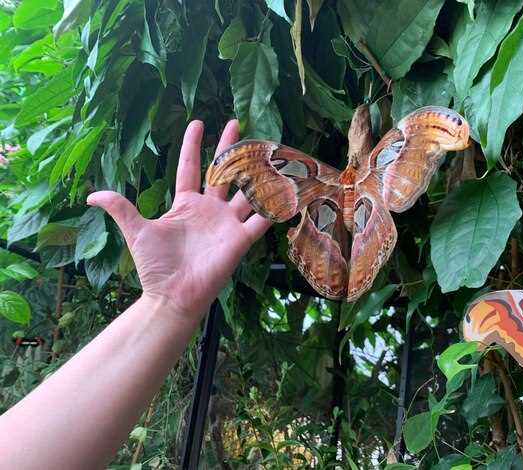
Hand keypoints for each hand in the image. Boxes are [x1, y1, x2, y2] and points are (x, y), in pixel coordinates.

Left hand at [87, 120, 270, 320]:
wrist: (172, 294)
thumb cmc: (155, 265)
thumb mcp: (136, 230)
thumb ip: (121, 208)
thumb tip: (91, 195)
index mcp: (186, 204)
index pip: (190, 168)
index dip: (193, 146)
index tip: (197, 123)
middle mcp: (209, 210)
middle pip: (223, 172)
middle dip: (229, 147)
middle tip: (237, 123)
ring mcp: (227, 224)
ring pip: (246, 191)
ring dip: (256, 171)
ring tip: (268, 149)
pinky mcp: (240, 240)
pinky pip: (261, 220)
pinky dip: (274, 207)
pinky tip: (289, 190)